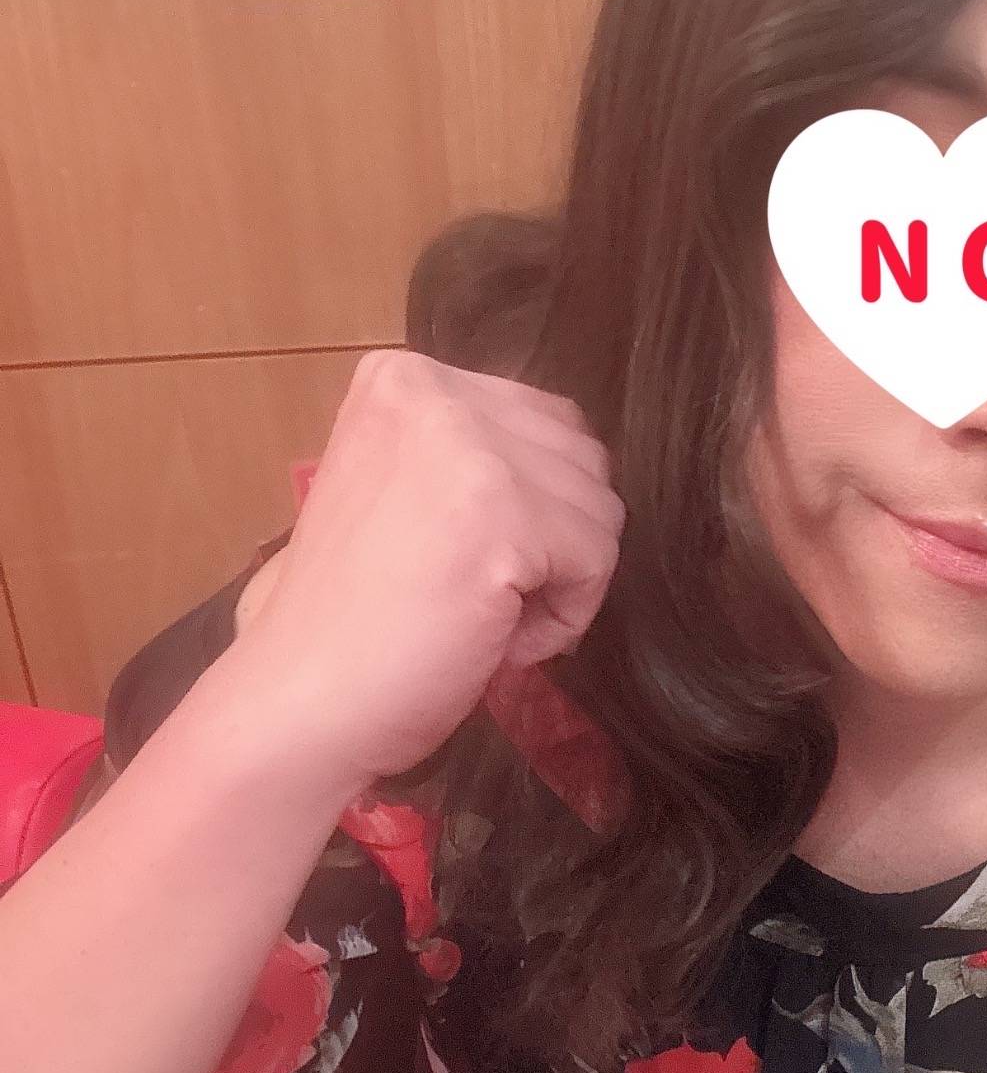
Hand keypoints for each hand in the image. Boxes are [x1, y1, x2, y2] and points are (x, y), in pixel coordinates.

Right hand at [227, 348, 624, 788]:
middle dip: (556, 540)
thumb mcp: (402, 488)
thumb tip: (576, 469)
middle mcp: (435, 392)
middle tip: (480, 596)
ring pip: (599, 510)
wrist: (301, 696)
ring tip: (482, 616)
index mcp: (403, 377)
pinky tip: (495, 639)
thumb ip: (474, 455)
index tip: (472, 562)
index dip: (535, 507)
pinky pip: (598, 561)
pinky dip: (564, 619)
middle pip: (582, 460)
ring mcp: (468, 447)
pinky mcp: (503, 516)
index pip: (546, 421)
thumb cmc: (354, 617)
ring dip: (560, 582)